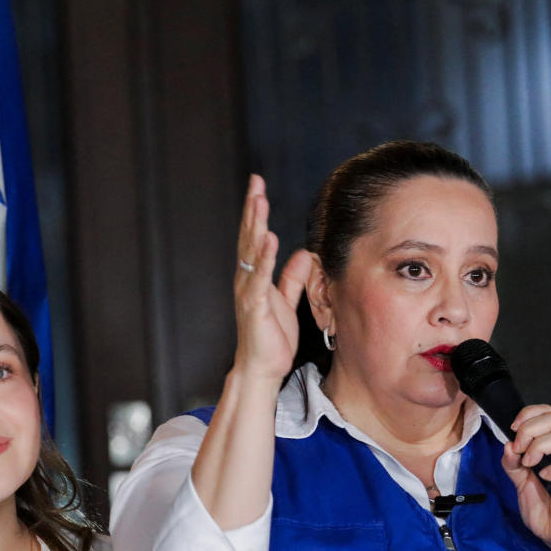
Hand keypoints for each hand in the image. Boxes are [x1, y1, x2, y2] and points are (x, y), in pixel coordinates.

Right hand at [233, 175, 313, 383]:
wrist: (262, 368)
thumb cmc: (272, 338)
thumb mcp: (286, 301)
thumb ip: (292, 277)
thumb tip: (304, 253)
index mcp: (254, 277)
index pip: (254, 238)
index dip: (256, 213)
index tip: (259, 188)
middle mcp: (247, 280)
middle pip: (248, 237)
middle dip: (252, 209)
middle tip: (255, 182)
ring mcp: (248, 292)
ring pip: (250, 252)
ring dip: (254, 225)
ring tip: (259, 201)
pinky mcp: (254, 306)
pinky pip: (259, 277)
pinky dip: (263, 257)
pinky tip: (268, 238)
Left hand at [501, 405, 550, 550]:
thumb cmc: (546, 513)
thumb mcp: (520, 486)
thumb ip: (513, 466)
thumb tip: (508, 445)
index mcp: (549, 450)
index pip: (546, 415)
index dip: (528, 415)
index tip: (514, 429)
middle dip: (530, 429)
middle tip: (520, 449)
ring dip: (540, 446)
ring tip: (530, 464)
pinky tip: (544, 479)